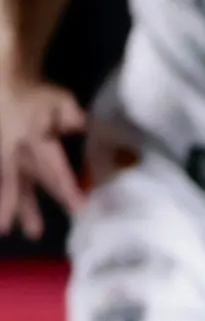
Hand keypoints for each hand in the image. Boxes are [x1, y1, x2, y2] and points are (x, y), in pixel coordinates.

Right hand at [0, 76, 84, 238]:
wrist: (6, 86)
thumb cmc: (39, 95)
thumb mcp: (60, 99)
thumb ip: (71, 114)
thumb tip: (80, 126)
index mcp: (36, 138)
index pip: (54, 167)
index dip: (66, 188)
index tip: (78, 207)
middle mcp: (18, 151)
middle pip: (31, 181)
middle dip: (34, 207)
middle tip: (38, 234)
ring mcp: (8, 156)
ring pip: (12, 185)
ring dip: (13, 208)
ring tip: (8, 232)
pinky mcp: (5, 160)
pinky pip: (6, 182)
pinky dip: (6, 199)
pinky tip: (5, 222)